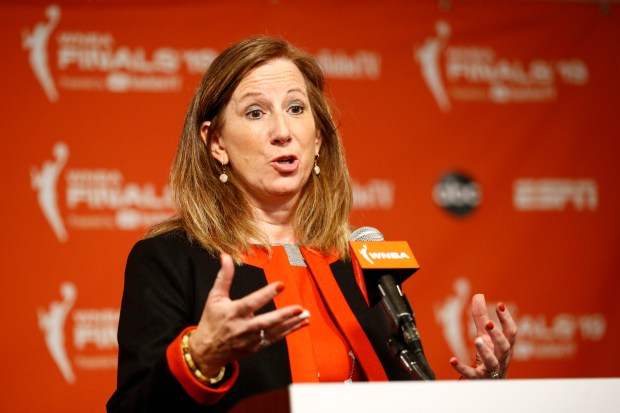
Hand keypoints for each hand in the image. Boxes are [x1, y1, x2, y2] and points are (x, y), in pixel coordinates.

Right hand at [188, 253, 308, 375]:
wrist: (206, 351)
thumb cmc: (211, 321)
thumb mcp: (214, 297)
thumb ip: (224, 277)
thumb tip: (225, 256)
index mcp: (233, 312)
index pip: (251, 302)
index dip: (266, 294)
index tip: (281, 285)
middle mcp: (243, 327)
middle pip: (265, 321)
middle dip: (283, 315)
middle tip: (300, 308)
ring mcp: (250, 339)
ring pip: (274, 331)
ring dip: (291, 323)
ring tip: (306, 315)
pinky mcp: (256, 347)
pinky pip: (275, 338)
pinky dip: (289, 331)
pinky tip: (301, 324)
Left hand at [449, 294, 516, 378]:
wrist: (493, 382)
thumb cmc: (492, 355)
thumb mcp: (486, 336)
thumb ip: (481, 317)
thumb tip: (479, 295)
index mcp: (505, 345)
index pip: (511, 332)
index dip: (506, 319)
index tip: (499, 305)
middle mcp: (501, 357)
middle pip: (504, 346)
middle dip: (497, 334)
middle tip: (489, 323)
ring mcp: (491, 369)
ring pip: (492, 361)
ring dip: (485, 351)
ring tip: (477, 340)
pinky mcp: (479, 379)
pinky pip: (471, 374)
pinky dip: (462, 367)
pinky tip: (452, 360)